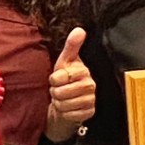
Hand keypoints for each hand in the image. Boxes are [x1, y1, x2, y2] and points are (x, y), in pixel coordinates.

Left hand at [44, 27, 94, 141]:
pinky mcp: (90, 112)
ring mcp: (91, 100)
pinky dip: (65, 113)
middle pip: (61, 92)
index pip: (59, 77)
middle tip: (59, 90)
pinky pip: (70, 115)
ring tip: (63, 99)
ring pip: (64, 105)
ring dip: (59, 104)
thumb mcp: (65, 61)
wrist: (69, 101)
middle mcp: (90, 85)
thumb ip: (71, 46)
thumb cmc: (65, 79)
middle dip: (55, 93)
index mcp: (84, 71)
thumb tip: (80, 29)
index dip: (53, 80)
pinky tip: (68, 108)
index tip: (56, 79)